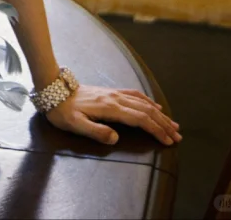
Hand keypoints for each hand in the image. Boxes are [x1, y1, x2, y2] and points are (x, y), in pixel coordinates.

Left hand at [46, 83, 181, 145]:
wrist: (53, 89)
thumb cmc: (62, 111)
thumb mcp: (75, 125)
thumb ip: (95, 131)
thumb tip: (115, 138)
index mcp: (109, 108)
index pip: (139, 119)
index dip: (156, 130)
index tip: (168, 141)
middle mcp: (115, 98)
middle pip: (145, 110)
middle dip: (163, 123)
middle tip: (178, 136)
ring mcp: (113, 93)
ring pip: (142, 102)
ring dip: (159, 113)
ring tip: (172, 123)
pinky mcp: (110, 92)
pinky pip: (134, 95)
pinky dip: (148, 101)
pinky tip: (154, 105)